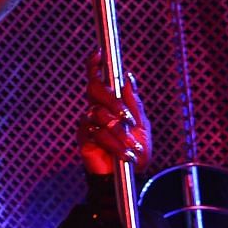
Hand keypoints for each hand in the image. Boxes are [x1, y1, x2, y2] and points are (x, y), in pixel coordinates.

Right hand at [78, 51, 149, 175]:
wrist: (130, 175)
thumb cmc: (136, 149)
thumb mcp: (143, 125)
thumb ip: (135, 103)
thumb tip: (128, 78)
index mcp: (111, 103)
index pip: (99, 79)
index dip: (95, 65)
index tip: (98, 53)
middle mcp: (97, 109)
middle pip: (95, 90)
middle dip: (114, 102)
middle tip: (128, 119)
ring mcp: (89, 123)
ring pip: (99, 114)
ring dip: (119, 131)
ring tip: (131, 145)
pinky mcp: (84, 138)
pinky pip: (96, 133)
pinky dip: (114, 144)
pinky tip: (124, 154)